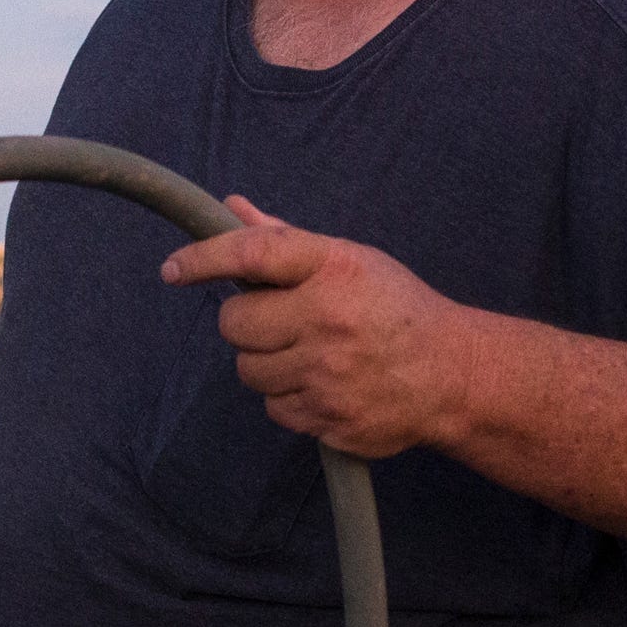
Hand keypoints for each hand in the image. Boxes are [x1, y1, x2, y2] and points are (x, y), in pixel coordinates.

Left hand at [159, 196, 475, 458]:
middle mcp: (329, 319)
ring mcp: (328, 374)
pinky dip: (288, 398)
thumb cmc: (396, 309)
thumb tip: (232, 207)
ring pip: (250, 370)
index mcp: (336, 268)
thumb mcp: (350, 261)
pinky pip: (274, 408)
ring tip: (309, 353)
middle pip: (236, 324)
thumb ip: (284, 240)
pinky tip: (322, 383)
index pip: (253, 253)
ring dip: (267, 362)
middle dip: (247, 322)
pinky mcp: (328, 418)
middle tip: (280, 321)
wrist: (452, 376)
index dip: (205, 259)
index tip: (174, 269)